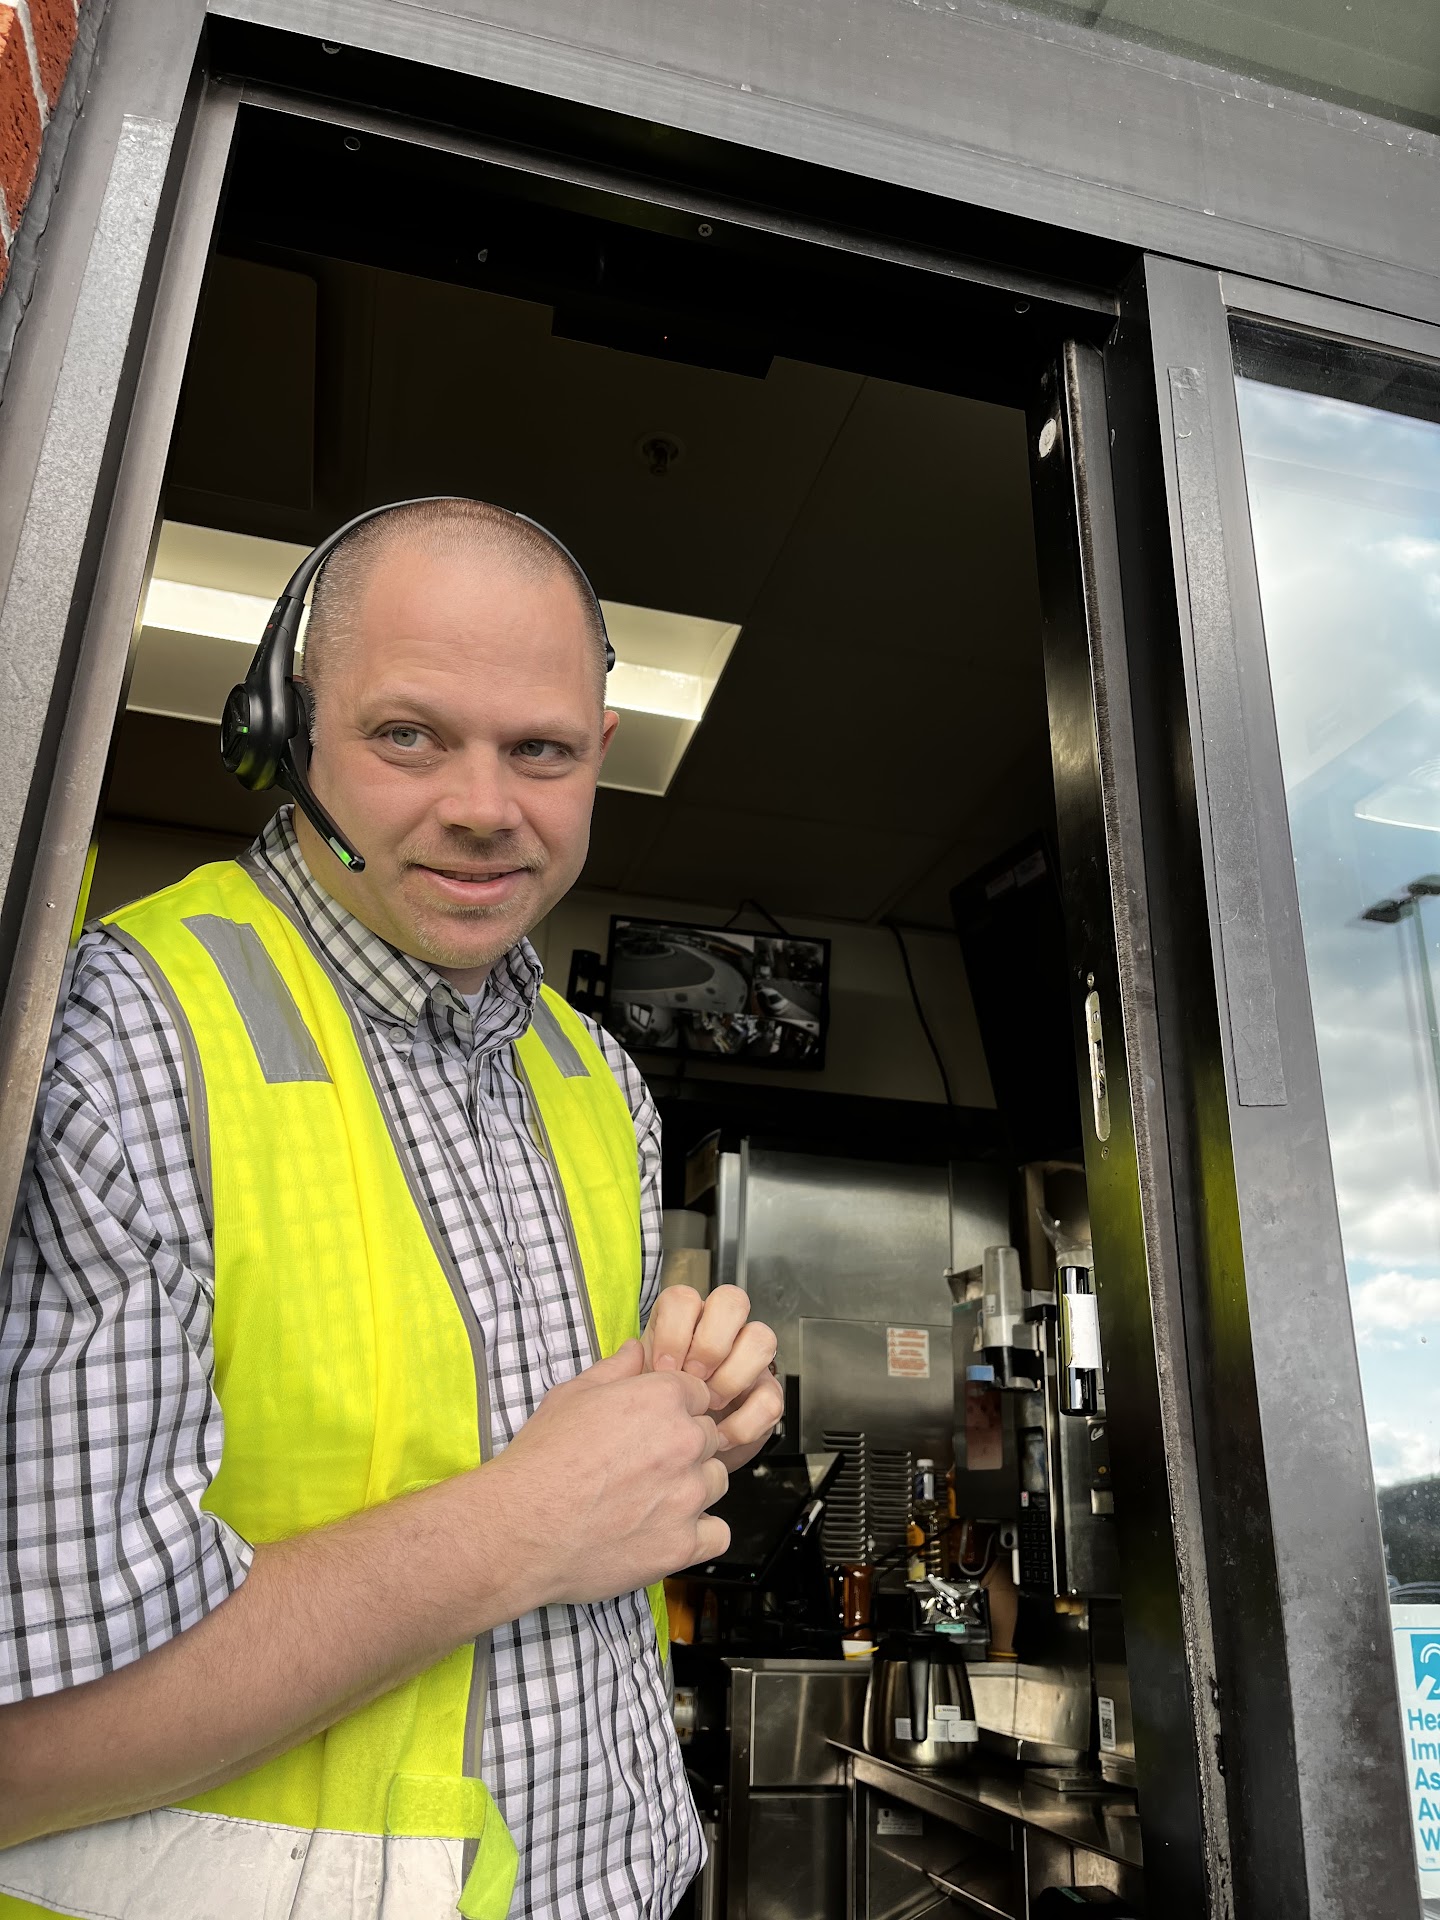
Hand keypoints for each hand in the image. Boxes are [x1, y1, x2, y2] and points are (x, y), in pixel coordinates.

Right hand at [493, 1339, 730, 1605]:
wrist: (521, 1527)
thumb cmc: (541, 1460)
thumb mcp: (570, 1396)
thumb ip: (615, 1370)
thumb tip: (636, 1350)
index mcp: (663, 1399)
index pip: (698, 1395)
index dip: (675, 1410)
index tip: (651, 1428)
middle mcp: (685, 1443)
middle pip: (709, 1438)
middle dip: (683, 1448)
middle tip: (643, 1467)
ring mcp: (688, 1496)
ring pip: (716, 1483)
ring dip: (692, 1489)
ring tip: (648, 1501)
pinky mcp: (683, 1545)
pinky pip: (717, 1534)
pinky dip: (697, 1535)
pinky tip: (665, 1533)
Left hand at [643, 1285, 784, 1466]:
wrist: (674, 1451)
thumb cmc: (652, 1412)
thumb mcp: (631, 1390)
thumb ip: (624, 1370)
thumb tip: (632, 1351)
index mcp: (682, 1321)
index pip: (685, 1297)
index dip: (674, 1331)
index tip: (662, 1368)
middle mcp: (720, 1330)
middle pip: (732, 1300)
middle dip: (711, 1343)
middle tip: (693, 1378)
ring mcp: (748, 1359)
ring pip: (762, 1337)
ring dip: (732, 1377)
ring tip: (709, 1406)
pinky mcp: (765, 1393)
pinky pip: (771, 1396)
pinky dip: (744, 1422)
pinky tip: (721, 1436)